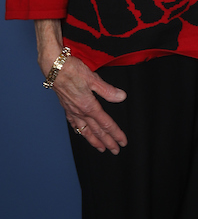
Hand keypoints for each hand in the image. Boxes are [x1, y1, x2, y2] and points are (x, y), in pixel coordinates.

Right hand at [35, 20, 126, 153]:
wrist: (54, 68)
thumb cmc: (72, 70)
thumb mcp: (93, 78)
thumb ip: (107, 90)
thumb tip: (121, 97)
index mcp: (88, 106)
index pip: (105, 123)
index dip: (115, 133)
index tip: (123, 141)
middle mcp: (80, 111)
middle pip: (96, 131)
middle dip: (107, 141)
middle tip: (115, 150)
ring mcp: (72, 111)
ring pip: (84, 131)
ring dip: (94, 140)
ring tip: (101, 148)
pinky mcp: (66, 107)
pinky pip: (74, 124)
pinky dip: (80, 131)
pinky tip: (82, 133)